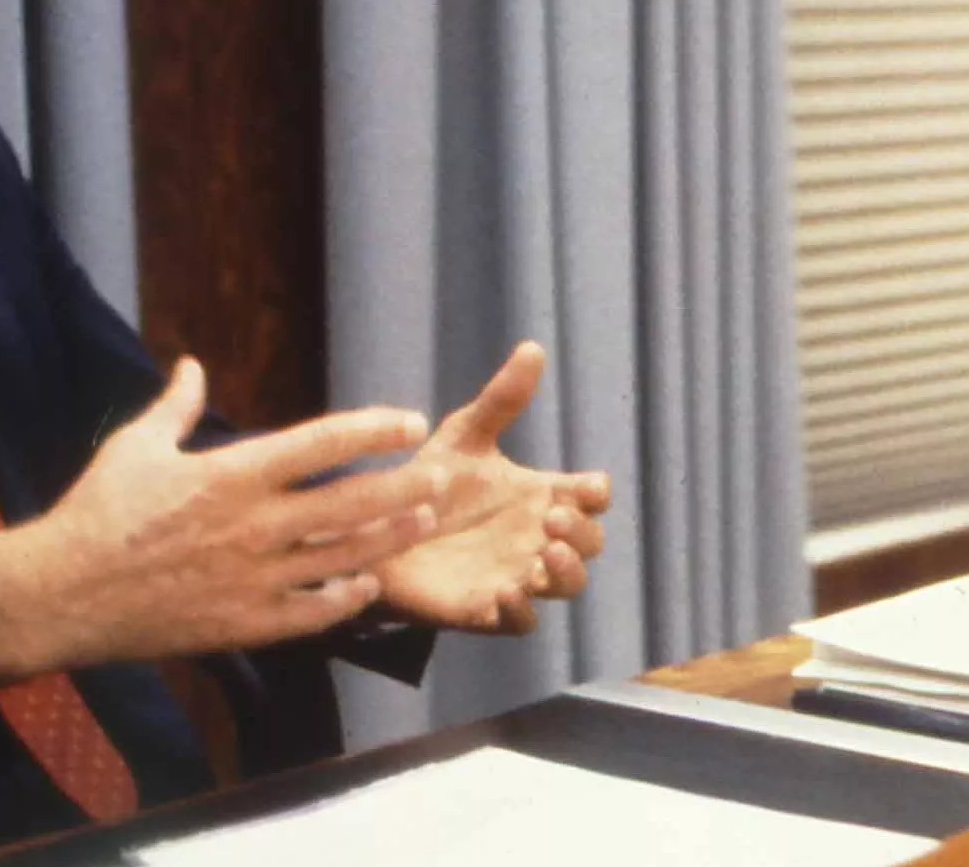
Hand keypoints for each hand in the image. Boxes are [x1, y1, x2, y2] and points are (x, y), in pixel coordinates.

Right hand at [0, 360, 442, 687]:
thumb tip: (190, 364)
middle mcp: (255, 525)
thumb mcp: (134, 447)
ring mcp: (254, 578)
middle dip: (405, 488)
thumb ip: (175, 406)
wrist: (62, 595)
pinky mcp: (245, 624)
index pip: (323, 442)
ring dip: (391, 538)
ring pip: (345, 557)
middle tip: (441, 477)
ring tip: (422, 522)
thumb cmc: (97, 513)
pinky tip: (367, 585)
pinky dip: (347, 598)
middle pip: (353, 503)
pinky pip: (313, 612)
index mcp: (232, 474)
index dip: (374, 429)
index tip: (410, 422)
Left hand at [372, 342, 613, 634]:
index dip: (596, 494)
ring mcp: (517, 575)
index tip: (584, 486)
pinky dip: (523, 611)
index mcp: (540, 496)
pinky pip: (522, 621)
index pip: (592, 498)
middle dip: (582, 532)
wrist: (372, 531)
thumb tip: (533, 346)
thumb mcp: (464, 436)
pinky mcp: (487, 608)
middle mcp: (536, 538)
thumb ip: (502, 400)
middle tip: (549, 518)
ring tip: (544, 555)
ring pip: (568, 585)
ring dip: (566, 571)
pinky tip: (506, 591)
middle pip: (590, 542)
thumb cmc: (426, 483)